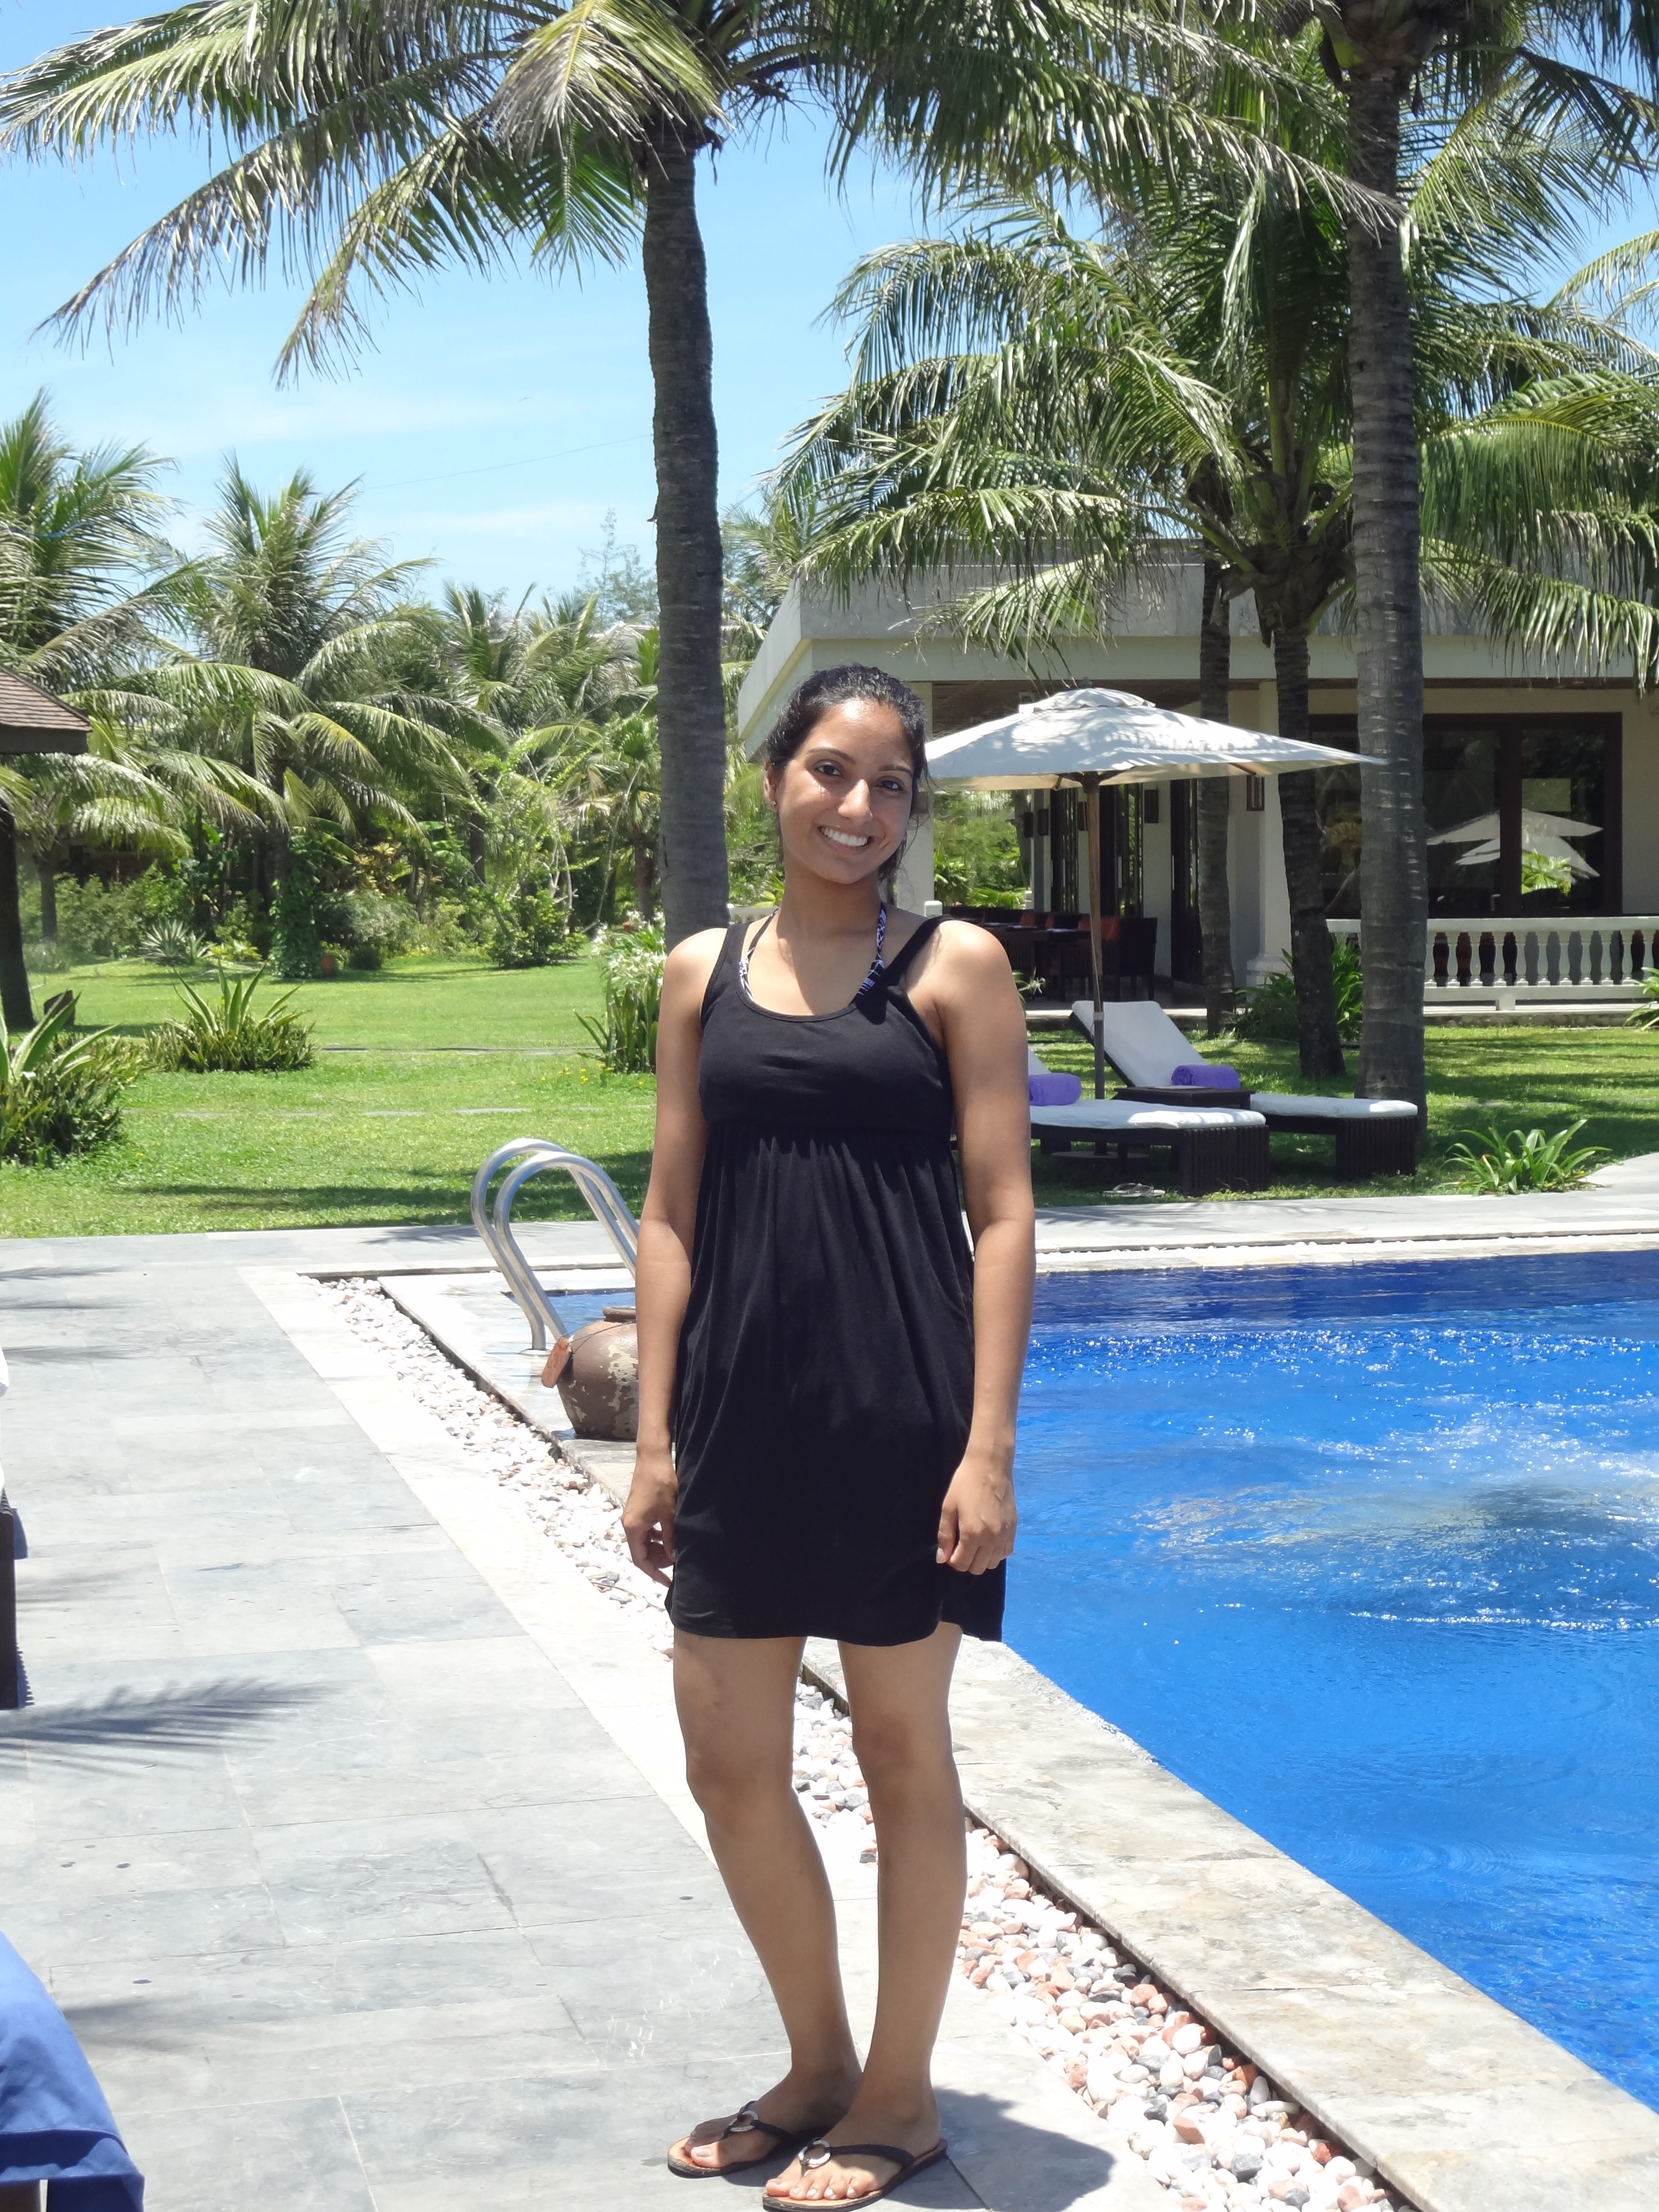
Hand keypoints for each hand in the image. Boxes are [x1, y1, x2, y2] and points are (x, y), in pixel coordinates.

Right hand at [622, 1443, 677, 1586]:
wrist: (652, 1459)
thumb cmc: (661, 1484)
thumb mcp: (669, 1514)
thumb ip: (670, 1537)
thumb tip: (673, 1557)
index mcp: (633, 1527)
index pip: (640, 1560)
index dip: (654, 1573)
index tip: (667, 1582)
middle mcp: (628, 1524)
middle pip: (641, 1552)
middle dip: (658, 1560)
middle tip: (676, 1561)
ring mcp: (632, 1516)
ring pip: (643, 1541)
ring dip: (658, 1548)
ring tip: (675, 1549)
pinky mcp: (637, 1510)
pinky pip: (645, 1531)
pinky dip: (656, 1536)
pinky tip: (668, 1534)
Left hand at [937, 1448, 1016, 1575]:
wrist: (990, 1466)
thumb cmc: (965, 1484)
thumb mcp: (948, 1508)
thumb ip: (945, 1535)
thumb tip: (942, 1559)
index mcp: (973, 1533)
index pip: (961, 1564)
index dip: (952, 1560)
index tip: (950, 1549)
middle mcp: (991, 1538)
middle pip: (977, 1568)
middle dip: (965, 1561)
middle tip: (960, 1546)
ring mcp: (1005, 1534)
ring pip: (992, 1563)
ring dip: (981, 1558)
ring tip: (974, 1543)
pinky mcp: (1014, 1529)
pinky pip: (1005, 1553)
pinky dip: (995, 1553)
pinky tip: (988, 1540)